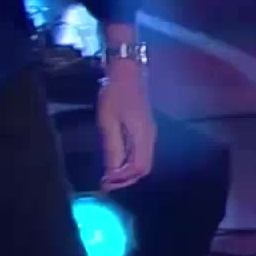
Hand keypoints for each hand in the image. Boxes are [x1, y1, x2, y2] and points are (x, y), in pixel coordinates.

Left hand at [98, 24, 156, 190]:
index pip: (138, 168)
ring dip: (127, 172)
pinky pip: (141, 152)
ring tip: (109, 175)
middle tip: (106, 183)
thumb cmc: (115, 94)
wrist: (127, 72)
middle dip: (126, 179)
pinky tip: (116, 160)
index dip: (122, 179)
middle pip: (143, 168)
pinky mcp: (144, 128)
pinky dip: (129, 162)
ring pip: (143, 161)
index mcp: (143, 136)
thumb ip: (112, 148)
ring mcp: (149, 132)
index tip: (104, 182)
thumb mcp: (108, 122)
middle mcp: (150, 137)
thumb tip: (111, 172)